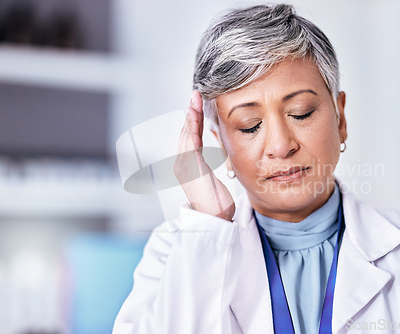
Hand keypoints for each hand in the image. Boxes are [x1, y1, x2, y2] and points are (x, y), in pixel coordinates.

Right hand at [173, 91, 235, 220]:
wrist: (215, 220)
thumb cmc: (216, 203)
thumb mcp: (211, 179)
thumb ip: (208, 165)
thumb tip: (213, 153)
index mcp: (187, 165)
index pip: (190, 137)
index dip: (193, 120)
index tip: (197, 104)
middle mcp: (182, 164)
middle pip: (186, 133)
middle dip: (191, 113)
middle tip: (196, 94)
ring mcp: (185, 166)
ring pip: (186, 135)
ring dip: (190, 116)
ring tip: (195, 99)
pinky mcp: (191, 169)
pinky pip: (190, 143)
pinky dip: (191, 128)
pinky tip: (194, 115)